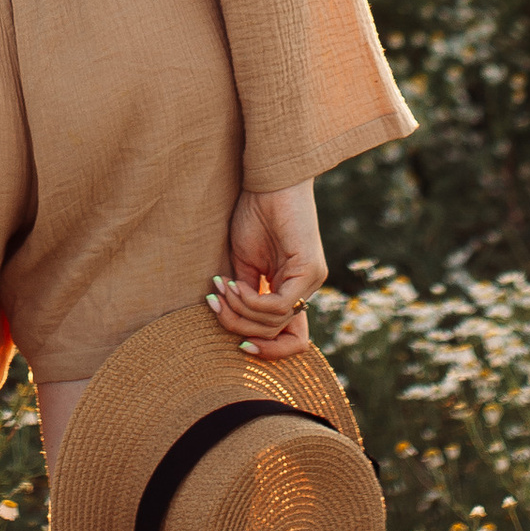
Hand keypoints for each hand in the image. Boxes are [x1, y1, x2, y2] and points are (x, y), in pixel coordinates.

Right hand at [207, 180, 324, 359]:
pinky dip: (250, 301)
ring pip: (275, 322)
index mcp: (293, 290)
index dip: (263, 349)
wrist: (267, 181)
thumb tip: (234, 326)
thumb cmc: (254, 214)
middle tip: (217, 306)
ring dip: (241, 311)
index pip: (290, 339)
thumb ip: (244, 295)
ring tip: (222, 288)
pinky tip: (233, 284)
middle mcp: (308, 290)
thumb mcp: (243, 265)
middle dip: (241, 328)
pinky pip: (279, 305)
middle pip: (281, 336)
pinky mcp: (309, 270)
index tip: (235, 342)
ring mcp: (312, 281)